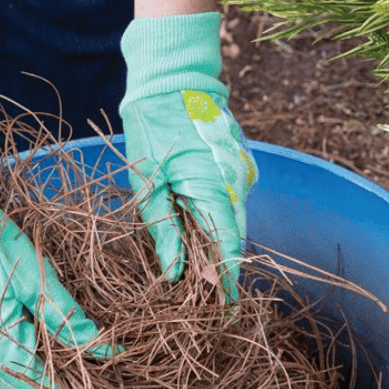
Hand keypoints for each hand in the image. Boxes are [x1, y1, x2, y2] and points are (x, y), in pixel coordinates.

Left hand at [119, 13, 257, 301]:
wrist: (175, 75)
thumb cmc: (153, 123)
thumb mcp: (147, 181)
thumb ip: (163, 230)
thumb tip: (174, 273)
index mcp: (216, 188)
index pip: (227, 249)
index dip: (225, 284)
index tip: (223, 313)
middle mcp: (238, 184)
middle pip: (233, 239)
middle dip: (219, 270)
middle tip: (204, 303)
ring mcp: (241, 173)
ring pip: (232, 222)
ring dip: (215, 246)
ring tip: (194, 274)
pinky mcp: (236, 165)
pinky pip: (229, 202)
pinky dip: (215, 221)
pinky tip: (194, 233)